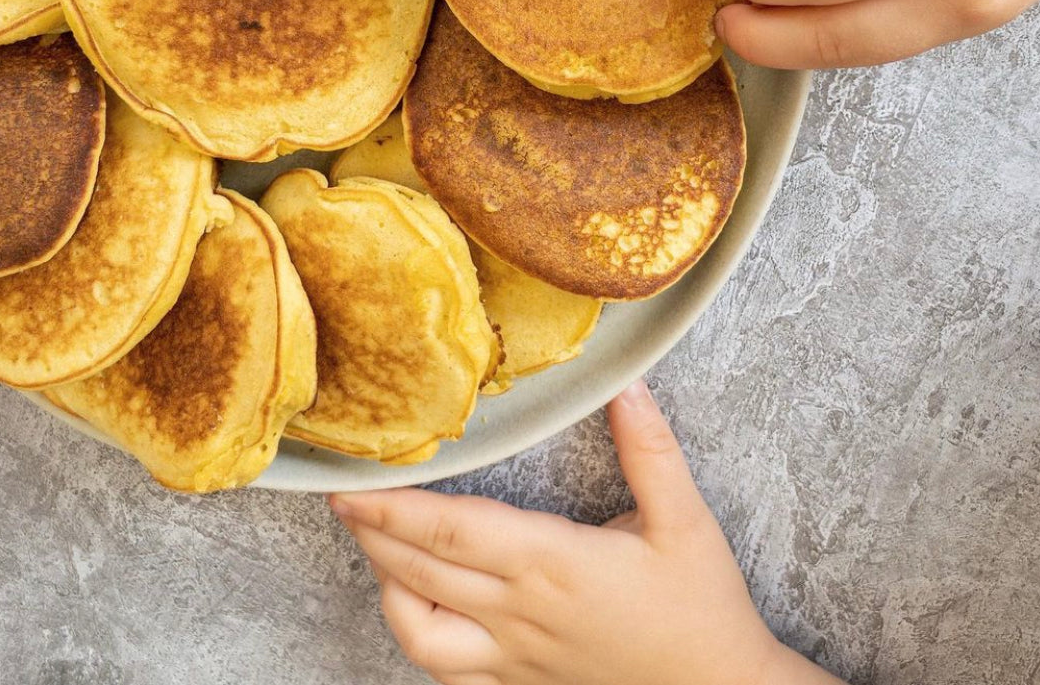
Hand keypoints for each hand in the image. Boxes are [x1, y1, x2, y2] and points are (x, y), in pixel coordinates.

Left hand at [330, 380, 842, 684]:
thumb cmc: (700, 607)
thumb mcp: (686, 521)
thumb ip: (649, 449)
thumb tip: (624, 384)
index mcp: (552, 565)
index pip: (452, 529)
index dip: (394, 505)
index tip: (352, 483)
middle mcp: (519, 612)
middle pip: (419, 569)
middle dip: (370, 530)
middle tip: (339, 493)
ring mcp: (513, 655)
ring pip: (419, 628)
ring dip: (385, 580)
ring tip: (373, 538)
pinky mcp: (518, 681)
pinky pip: (444, 666)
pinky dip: (414, 628)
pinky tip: (413, 598)